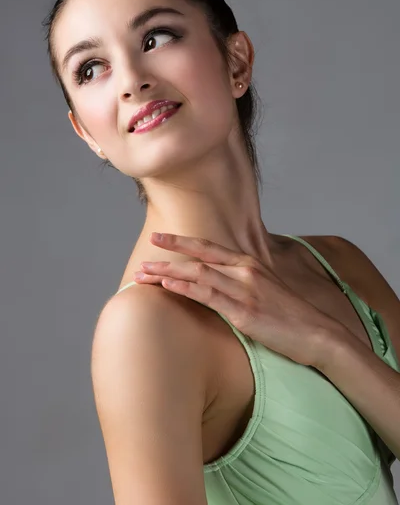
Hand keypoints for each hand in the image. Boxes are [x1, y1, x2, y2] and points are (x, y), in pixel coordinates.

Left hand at [133, 233, 343, 368]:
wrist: (318, 334)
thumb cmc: (291, 315)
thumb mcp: (267, 289)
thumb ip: (243, 281)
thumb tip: (221, 282)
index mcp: (249, 263)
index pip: (208, 248)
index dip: (182, 241)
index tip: (159, 237)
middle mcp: (245, 271)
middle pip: (198, 258)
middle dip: (168, 254)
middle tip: (144, 253)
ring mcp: (245, 290)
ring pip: (198, 275)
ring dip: (167, 274)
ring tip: (143, 274)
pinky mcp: (244, 312)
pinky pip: (209, 297)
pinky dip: (186, 289)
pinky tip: (168, 286)